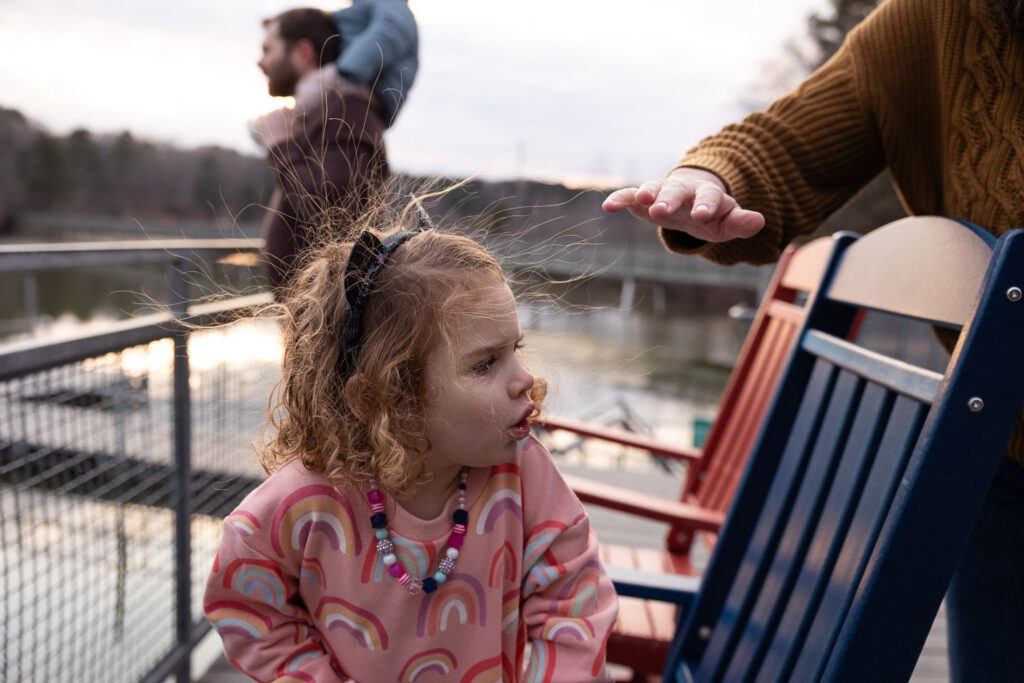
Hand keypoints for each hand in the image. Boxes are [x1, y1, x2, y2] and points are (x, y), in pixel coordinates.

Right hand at [603, 167, 764, 242]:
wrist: (690, 200)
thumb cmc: (711, 214)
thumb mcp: (727, 222)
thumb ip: (741, 222)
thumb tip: (760, 221)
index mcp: (707, 195)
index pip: (709, 198)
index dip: (706, 205)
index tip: (701, 215)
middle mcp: (683, 189)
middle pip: (677, 191)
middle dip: (669, 200)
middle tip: (661, 211)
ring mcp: (662, 191)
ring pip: (654, 188)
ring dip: (646, 193)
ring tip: (640, 200)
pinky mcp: (642, 198)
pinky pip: (629, 195)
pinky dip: (620, 199)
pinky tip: (608, 206)